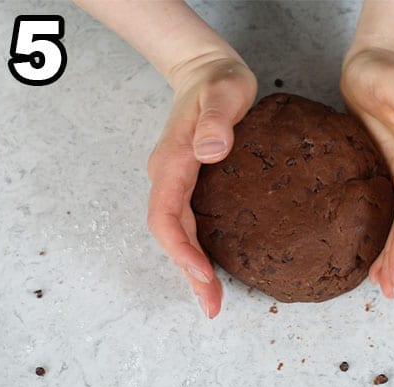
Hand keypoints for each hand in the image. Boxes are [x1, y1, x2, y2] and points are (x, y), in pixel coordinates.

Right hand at [147, 53, 255, 317]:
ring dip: (192, 269)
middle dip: (189, 274)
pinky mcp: (190, 186)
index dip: (182, 249)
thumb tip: (209, 150)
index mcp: (175, 160)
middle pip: (170, 234)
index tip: (204, 274)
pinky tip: (216, 271)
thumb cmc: (219, 80)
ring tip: (213, 302)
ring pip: (177, 234)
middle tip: (212, 308)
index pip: (167, 214)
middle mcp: (169, 176)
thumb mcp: (226, 90)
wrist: (206, 70)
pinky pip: (189, 225)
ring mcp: (177, 182)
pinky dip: (199, 252)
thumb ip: (217, 118)